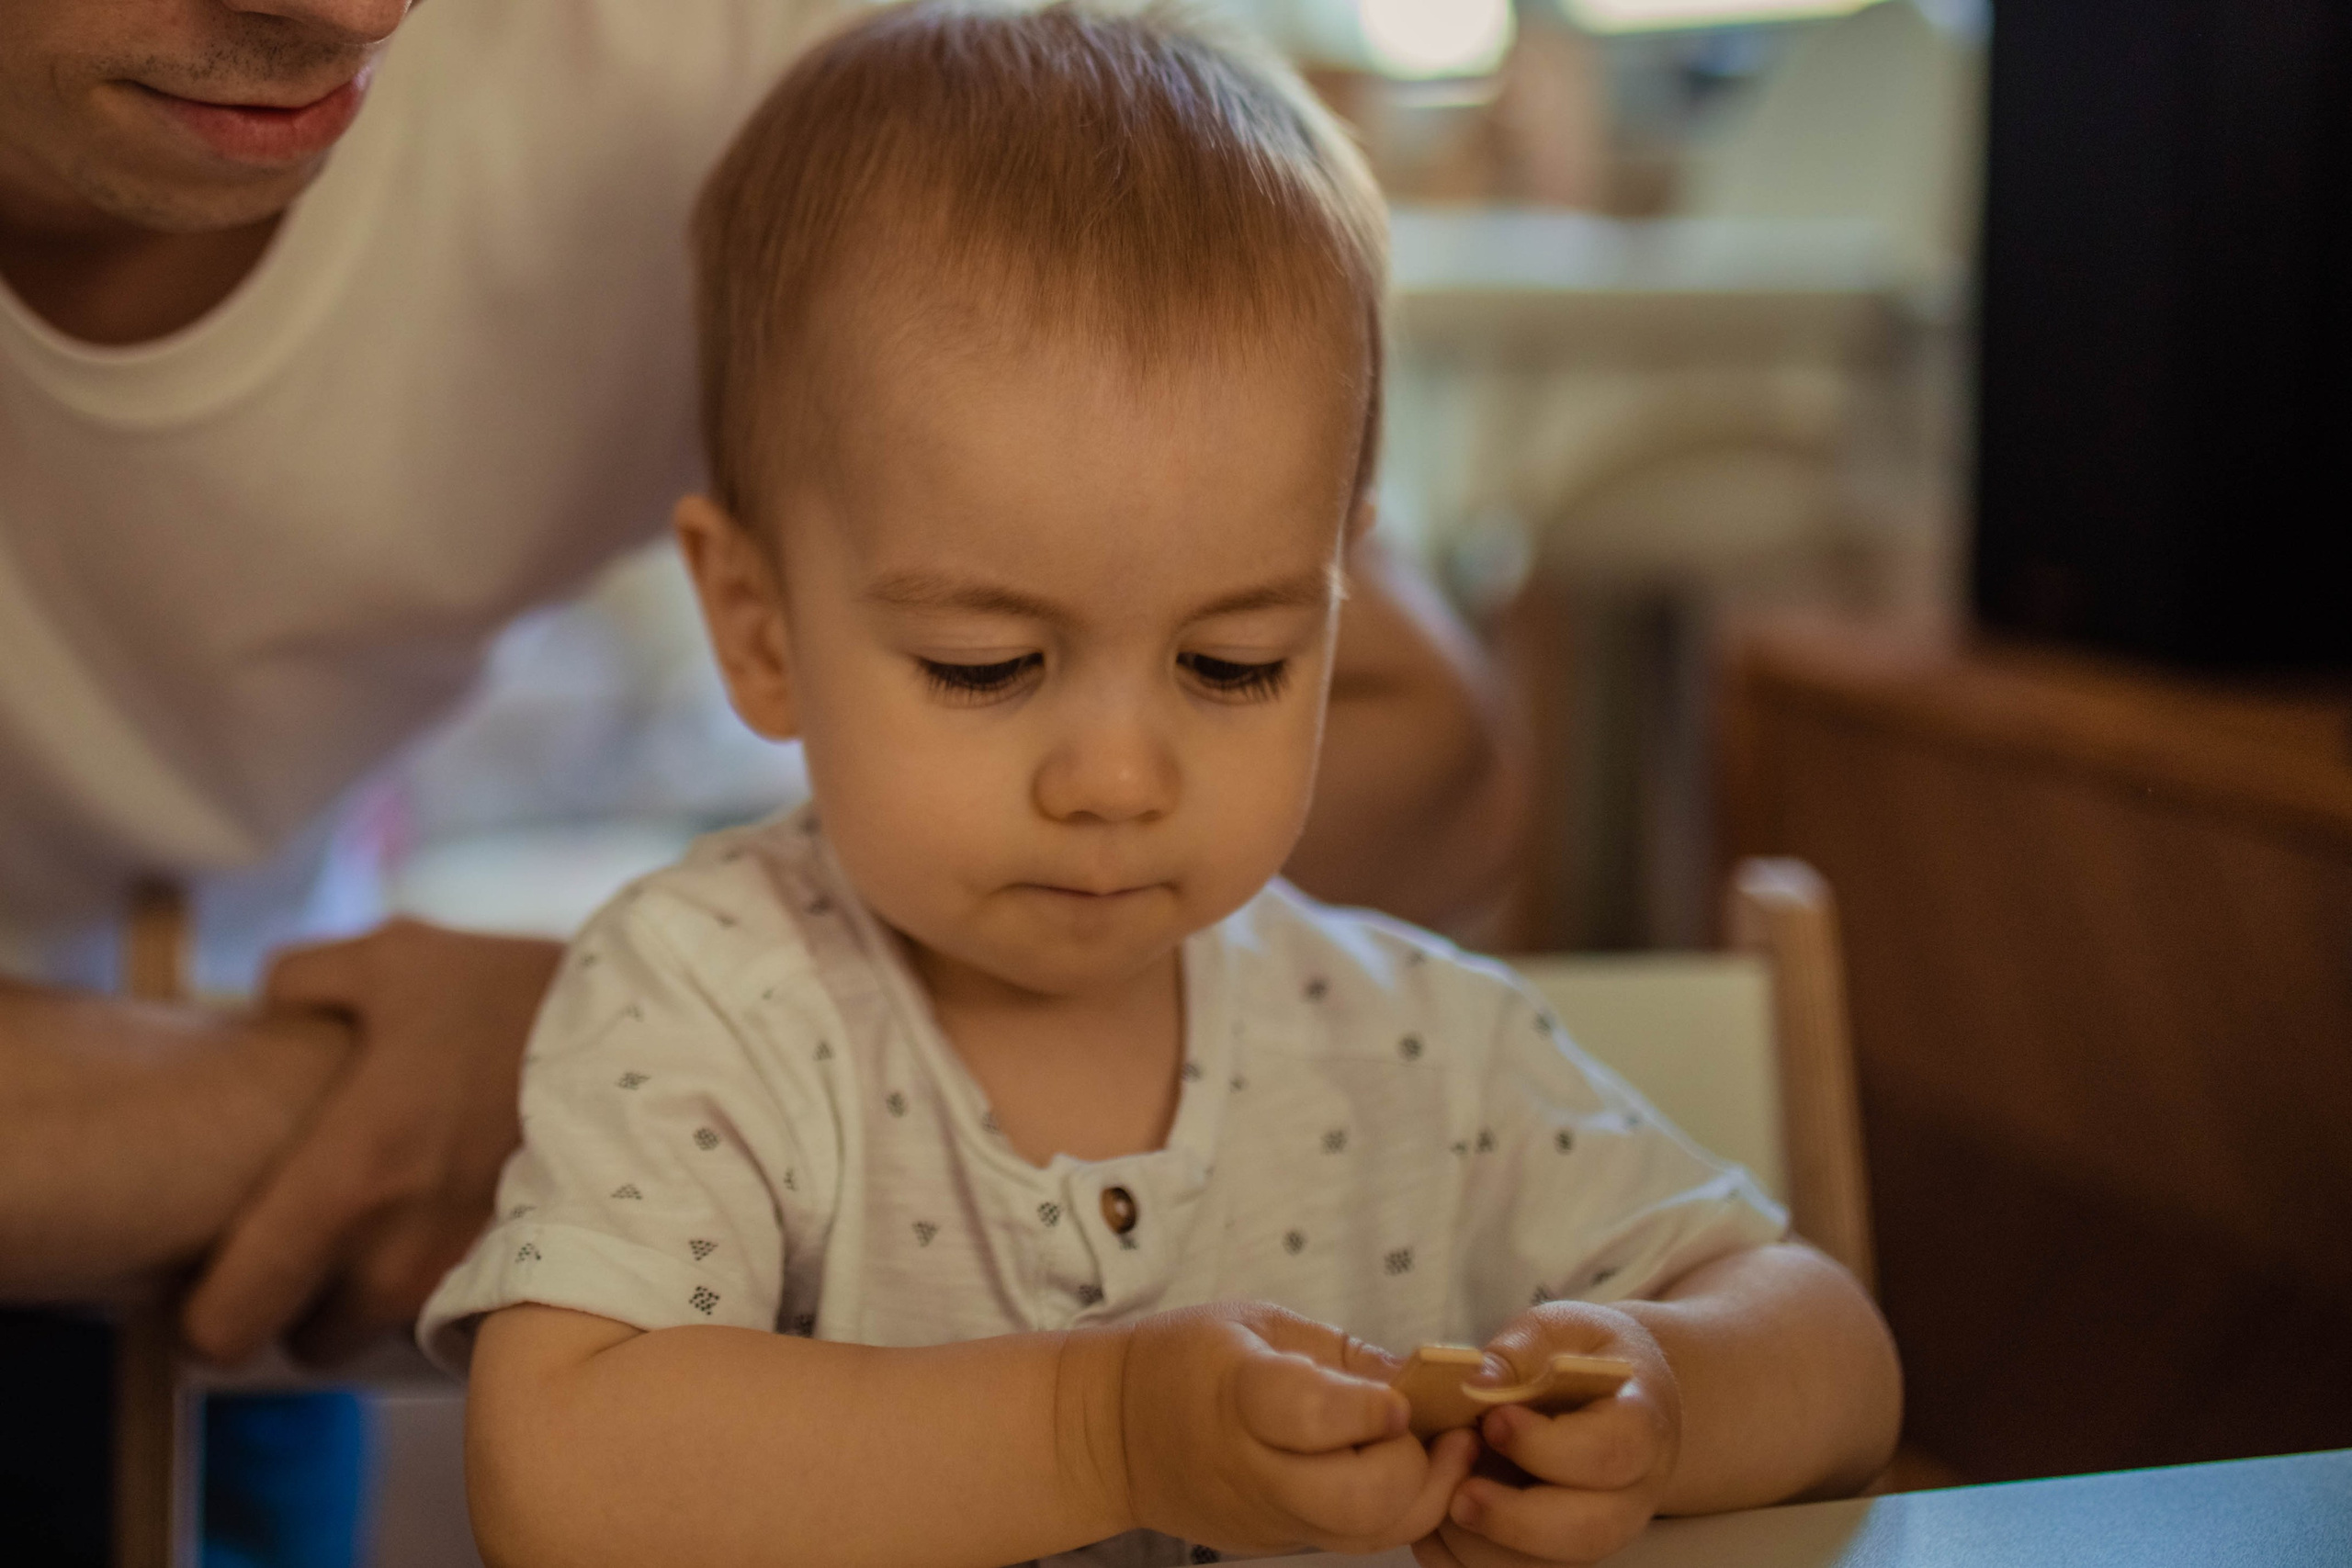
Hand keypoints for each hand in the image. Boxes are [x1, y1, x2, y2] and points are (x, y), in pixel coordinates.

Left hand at [181, 919, 561, 1364]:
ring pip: (389, 1332)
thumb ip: (303, 980)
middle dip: (302, 1308)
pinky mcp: (529, 1268)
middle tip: (313, 1244)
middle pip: (313, 1345)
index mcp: (346, 1183)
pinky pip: (458, 1307)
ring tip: (390, 1229)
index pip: (234, 1313)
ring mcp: (470, 1271)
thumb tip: (273, 1003)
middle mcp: (399, 1252)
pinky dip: (446, 1284)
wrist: (655, 1029)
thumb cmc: (510, 994)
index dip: (206, 1314)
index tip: (208, 1287)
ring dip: (376, 1300)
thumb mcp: (392, 958)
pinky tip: (460, 1219)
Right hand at [1116, 1302, 1477, 1557]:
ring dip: (1427, 1496)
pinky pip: (1359, 1542)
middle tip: (1444, 1427)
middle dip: (1419, 1465)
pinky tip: (1415, 1473)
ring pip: (1371, 1534)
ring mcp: (1268, 1518)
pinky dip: (1403, 1513)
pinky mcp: (1280, 1544)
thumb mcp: (1258, 1324)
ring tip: (1448, 1450)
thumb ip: (1342, 1355)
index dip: (1370, 1411)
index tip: (1403, 1397)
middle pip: (1358, 1499)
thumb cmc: (1186, 1358)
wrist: (1113, 1433)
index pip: (1311, 1417)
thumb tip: (1427, 1376)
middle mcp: (1255, 1469)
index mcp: (1241, 1394)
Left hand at [1416, 1304, 1680, 1567]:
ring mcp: (1596, 1532)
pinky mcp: (1558, 1555)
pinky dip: (1465, 1560)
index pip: (1611, 1452)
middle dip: (1514, 1521)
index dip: (1548, 1447)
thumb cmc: (1579, 1359)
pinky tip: (1434, 1522)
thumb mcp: (1556, 1333)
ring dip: (1482, 1547)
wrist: (1608, 1398)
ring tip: (1439, 1500)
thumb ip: (1518, 1355)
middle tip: (1458, 1494)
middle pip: (1588, 1531)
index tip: (1494, 1421)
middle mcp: (1629, 1493)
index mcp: (1640, 1425)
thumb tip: (1472, 1381)